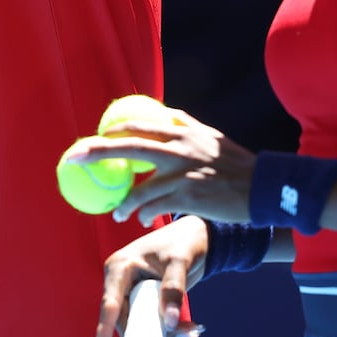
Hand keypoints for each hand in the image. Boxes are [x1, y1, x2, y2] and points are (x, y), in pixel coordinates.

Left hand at [62, 107, 256, 225]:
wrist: (262, 186)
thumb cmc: (235, 164)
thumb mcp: (210, 137)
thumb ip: (186, 126)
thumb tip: (166, 115)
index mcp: (183, 131)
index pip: (141, 124)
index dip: (114, 128)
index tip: (94, 135)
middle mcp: (179, 148)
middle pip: (130, 146)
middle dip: (97, 150)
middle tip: (74, 158)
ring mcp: (182, 173)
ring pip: (140, 187)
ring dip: (122, 202)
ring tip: (116, 213)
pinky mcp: (187, 197)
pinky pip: (155, 207)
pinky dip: (145, 214)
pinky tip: (142, 221)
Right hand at [93, 215, 208, 336]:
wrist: (196, 236)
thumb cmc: (183, 241)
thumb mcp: (179, 261)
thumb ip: (173, 288)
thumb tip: (169, 322)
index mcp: (120, 267)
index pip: (110, 303)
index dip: (104, 327)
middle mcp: (120, 281)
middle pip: (125, 320)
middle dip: (150, 333)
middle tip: (183, 333)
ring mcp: (130, 292)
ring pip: (138, 325)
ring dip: (164, 332)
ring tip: (191, 328)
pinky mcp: (143, 300)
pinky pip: (149, 323)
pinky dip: (168, 328)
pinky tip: (189, 327)